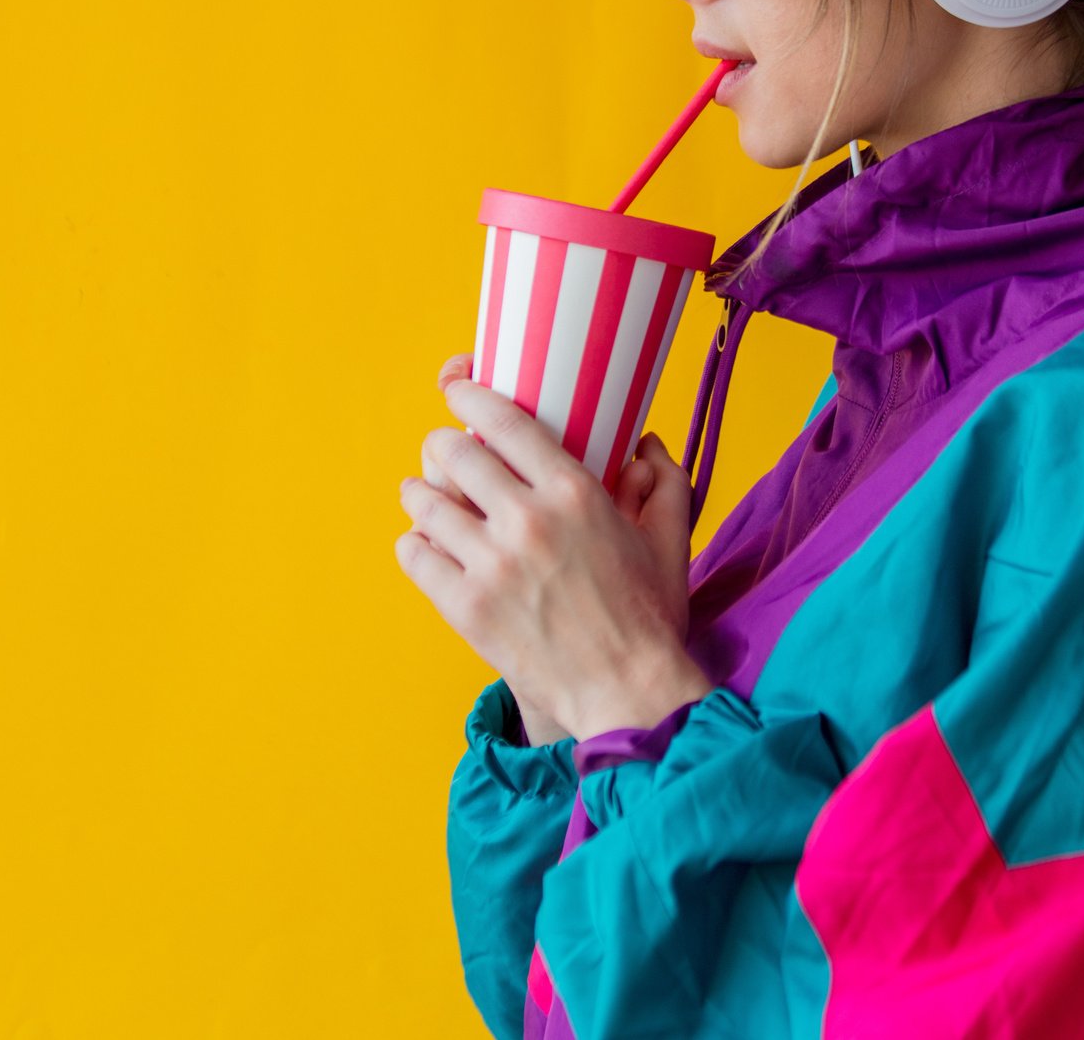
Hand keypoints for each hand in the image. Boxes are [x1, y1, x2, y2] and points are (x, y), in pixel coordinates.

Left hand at [396, 352, 711, 740]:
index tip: (456, 389)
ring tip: (424, 496)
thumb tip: (645, 442)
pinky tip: (425, 544)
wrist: (628, 693)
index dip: (468, 394)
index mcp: (574, 492)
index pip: (501, 420)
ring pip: (424, 502)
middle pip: (452, 452)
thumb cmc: (650, 616)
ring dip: (420, 492)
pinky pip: (414, 555)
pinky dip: (414, 543)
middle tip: (442, 450)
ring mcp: (491, 565)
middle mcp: (528, 520)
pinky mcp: (465, 608)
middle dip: (441, 443)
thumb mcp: (670, 540)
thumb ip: (663, 481)